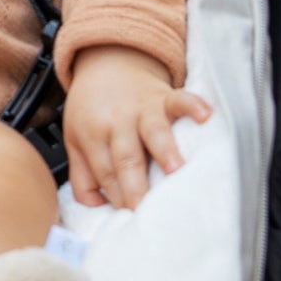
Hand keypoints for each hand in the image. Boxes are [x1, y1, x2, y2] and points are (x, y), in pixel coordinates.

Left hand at [59, 43, 210, 211]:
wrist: (105, 63)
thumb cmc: (91, 108)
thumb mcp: (74, 140)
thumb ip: (82, 177)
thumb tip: (98, 207)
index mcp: (92, 135)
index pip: (105, 173)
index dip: (117, 196)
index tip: (131, 217)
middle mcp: (116, 122)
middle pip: (126, 157)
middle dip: (136, 185)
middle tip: (146, 209)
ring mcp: (142, 108)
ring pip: (153, 131)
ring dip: (165, 150)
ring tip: (176, 170)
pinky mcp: (163, 96)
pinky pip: (180, 99)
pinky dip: (194, 105)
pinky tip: (206, 116)